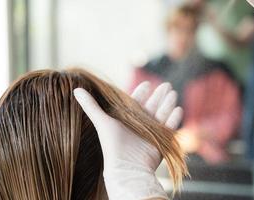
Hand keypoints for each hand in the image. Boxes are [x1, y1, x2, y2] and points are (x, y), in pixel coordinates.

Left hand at [73, 82, 182, 199]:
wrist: (127, 168)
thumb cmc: (113, 145)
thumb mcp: (102, 122)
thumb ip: (90, 106)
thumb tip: (75, 89)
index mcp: (128, 119)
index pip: (136, 103)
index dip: (141, 93)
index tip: (146, 84)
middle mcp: (140, 125)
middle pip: (152, 107)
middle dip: (159, 96)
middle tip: (166, 85)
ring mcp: (151, 133)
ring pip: (162, 115)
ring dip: (167, 104)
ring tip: (173, 92)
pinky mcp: (161, 142)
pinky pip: (169, 128)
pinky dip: (174, 119)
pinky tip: (178, 109)